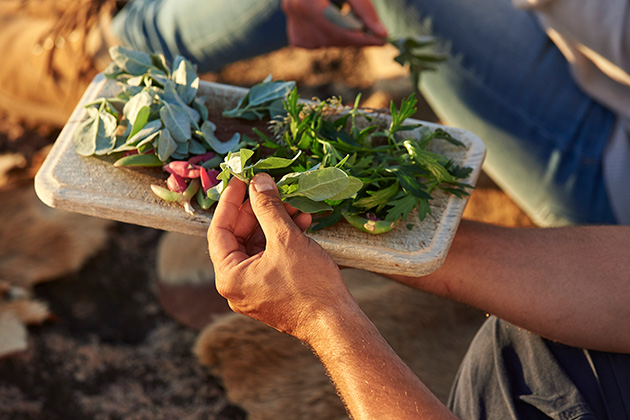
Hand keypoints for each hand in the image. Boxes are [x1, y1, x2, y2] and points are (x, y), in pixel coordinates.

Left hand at [207, 173, 358, 340]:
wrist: (336, 323)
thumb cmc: (309, 285)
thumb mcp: (286, 239)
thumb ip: (268, 207)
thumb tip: (258, 182)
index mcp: (229, 277)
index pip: (219, 230)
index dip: (230, 202)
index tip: (242, 180)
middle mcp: (236, 286)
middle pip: (239, 237)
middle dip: (258, 211)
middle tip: (271, 189)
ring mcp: (254, 290)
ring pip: (258, 246)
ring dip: (275, 223)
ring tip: (295, 205)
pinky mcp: (272, 291)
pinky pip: (270, 258)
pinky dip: (283, 240)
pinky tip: (302, 223)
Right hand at [281, 0, 387, 47]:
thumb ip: (364, 9)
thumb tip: (381, 33)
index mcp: (305, 0)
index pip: (336, 26)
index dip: (360, 37)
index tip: (381, 40)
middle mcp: (293, 11)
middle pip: (331, 38)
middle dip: (354, 40)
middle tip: (374, 37)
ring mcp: (292, 25)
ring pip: (325, 44)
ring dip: (343, 38)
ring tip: (351, 23)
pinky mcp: (295, 35)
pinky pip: (318, 45)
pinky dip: (331, 39)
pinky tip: (333, 25)